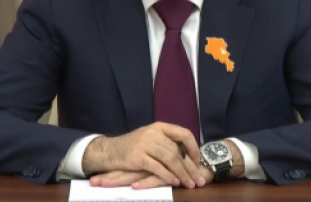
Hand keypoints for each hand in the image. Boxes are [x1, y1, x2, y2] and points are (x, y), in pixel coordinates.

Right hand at [82, 122, 204, 187]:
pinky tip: (175, 182)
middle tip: (200, 179)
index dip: (194, 148)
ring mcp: (146, 144)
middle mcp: (154, 133)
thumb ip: (166, 142)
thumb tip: (189, 154)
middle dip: (191, 167)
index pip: (184, 133)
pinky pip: (158, 168)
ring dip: (183, 174)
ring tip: (190, 184)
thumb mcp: (150, 137)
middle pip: (178, 151)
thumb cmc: (133, 146)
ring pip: (171, 160)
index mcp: (160, 127)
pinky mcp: (138, 157)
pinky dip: (168, 176)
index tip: (198, 161)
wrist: (110, 150)